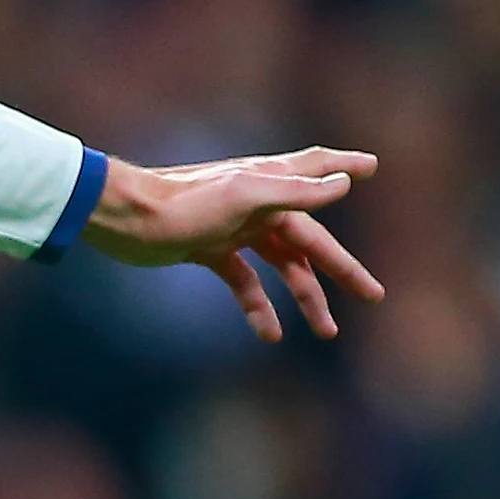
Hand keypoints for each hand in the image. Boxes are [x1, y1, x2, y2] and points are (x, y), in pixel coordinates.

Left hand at [81, 148, 382, 341]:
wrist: (125, 219)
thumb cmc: (183, 203)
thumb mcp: (243, 196)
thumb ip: (294, 191)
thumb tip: (343, 184)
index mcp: (268, 183)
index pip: (316, 171)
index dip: (344, 167)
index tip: (373, 166)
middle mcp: (256, 203)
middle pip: (310, 239)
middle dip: (342, 268)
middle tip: (374, 295)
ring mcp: (233, 228)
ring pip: (281, 265)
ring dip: (305, 296)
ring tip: (326, 331)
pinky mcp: (209, 251)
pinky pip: (244, 281)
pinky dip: (259, 306)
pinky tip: (270, 332)